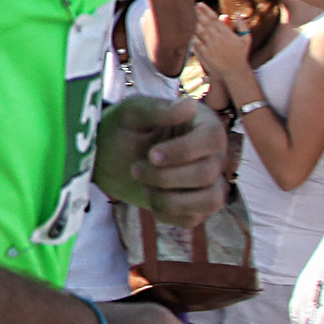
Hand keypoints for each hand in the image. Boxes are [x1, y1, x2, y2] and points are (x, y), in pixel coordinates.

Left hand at [95, 92, 229, 224]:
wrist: (109, 156)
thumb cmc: (124, 127)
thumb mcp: (134, 112)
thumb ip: (158, 109)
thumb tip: (190, 105)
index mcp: (204, 125)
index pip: (211, 139)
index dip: (183, 151)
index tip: (152, 155)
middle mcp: (213, 154)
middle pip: (207, 173)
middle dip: (166, 177)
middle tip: (136, 169)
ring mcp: (208, 182)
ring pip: (211, 201)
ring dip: (173, 200)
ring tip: (146, 189)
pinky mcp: (195, 206)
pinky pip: (193, 219)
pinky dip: (168, 213)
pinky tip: (150, 198)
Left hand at [189, 6, 253, 85]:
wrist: (234, 72)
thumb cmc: (240, 55)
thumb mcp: (246, 40)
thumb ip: (243, 27)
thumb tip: (238, 15)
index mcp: (227, 34)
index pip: (214, 19)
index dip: (206, 10)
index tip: (200, 4)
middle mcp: (217, 39)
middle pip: (205, 23)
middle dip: (198, 14)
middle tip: (192, 6)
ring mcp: (209, 47)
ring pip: (199, 32)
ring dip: (193, 23)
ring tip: (188, 15)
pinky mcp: (203, 54)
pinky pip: (195, 42)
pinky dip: (191, 36)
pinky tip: (187, 30)